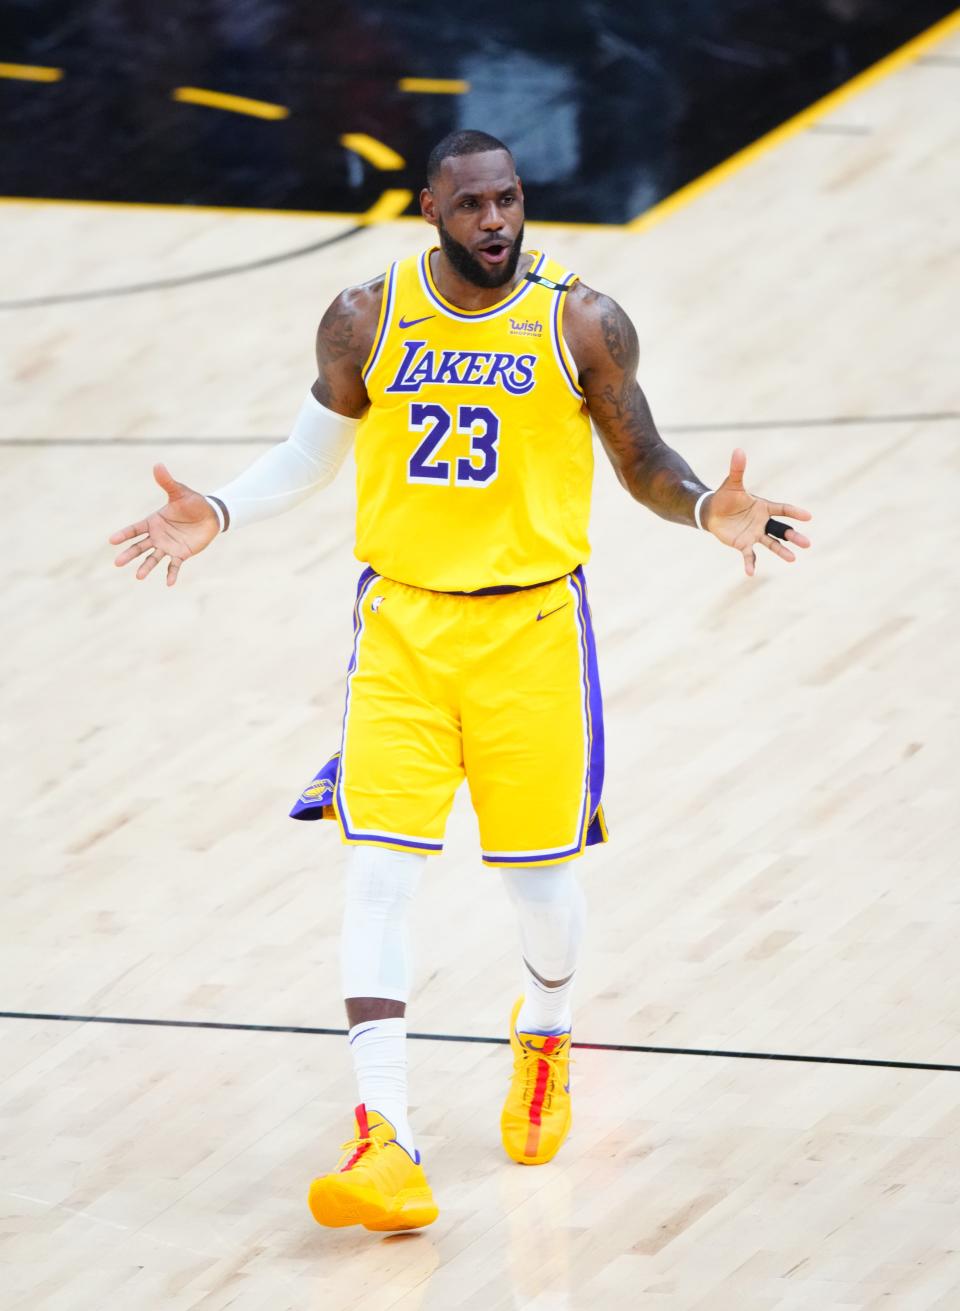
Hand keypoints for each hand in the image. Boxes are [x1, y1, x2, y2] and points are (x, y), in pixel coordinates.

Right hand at [109, 464, 219, 586]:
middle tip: (117, 562)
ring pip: (153, 558)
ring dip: (145, 567)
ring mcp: (168, 546)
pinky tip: (169, 583)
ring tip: (138, 576)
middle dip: (129, 554)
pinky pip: (174, 566)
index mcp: (153, 521)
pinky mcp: (181, 554)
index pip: (135, 529)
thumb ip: (167, 482)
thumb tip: (158, 465)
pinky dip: (171, 574)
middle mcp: (157, 536)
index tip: (112, 540)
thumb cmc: (193, 502)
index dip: (124, 534)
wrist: (211, 514)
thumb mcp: (179, 492)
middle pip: (139, 546)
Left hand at [703, 448, 811, 575]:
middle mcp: (762, 522)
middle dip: (794, 536)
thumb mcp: (731, 483)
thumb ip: (737, 469)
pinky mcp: (744, 544)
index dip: (794, 512)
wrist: (712, 511)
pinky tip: (750, 573)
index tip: (808, 516)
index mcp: (763, 507)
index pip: (782, 509)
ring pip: (772, 543)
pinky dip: (750, 563)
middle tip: (807, 544)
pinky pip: (750, 555)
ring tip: (793, 559)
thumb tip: (738, 450)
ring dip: (782, 551)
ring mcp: (755, 534)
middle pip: (782, 530)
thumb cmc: (725, 497)